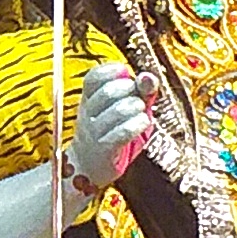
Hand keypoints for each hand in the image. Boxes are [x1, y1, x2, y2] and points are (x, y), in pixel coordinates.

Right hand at [70, 61, 154, 191]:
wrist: (87, 167)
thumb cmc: (110, 134)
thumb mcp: (125, 109)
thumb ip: (139, 92)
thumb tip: (149, 76)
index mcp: (88, 99)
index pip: (93, 77)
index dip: (110, 70)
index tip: (125, 72)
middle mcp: (87, 113)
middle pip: (107, 92)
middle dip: (130, 90)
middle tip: (138, 98)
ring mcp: (94, 131)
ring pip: (118, 111)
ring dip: (137, 108)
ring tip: (142, 113)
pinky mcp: (105, 148)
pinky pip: (123, 132)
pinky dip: (138, 124)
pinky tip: (143, 123)